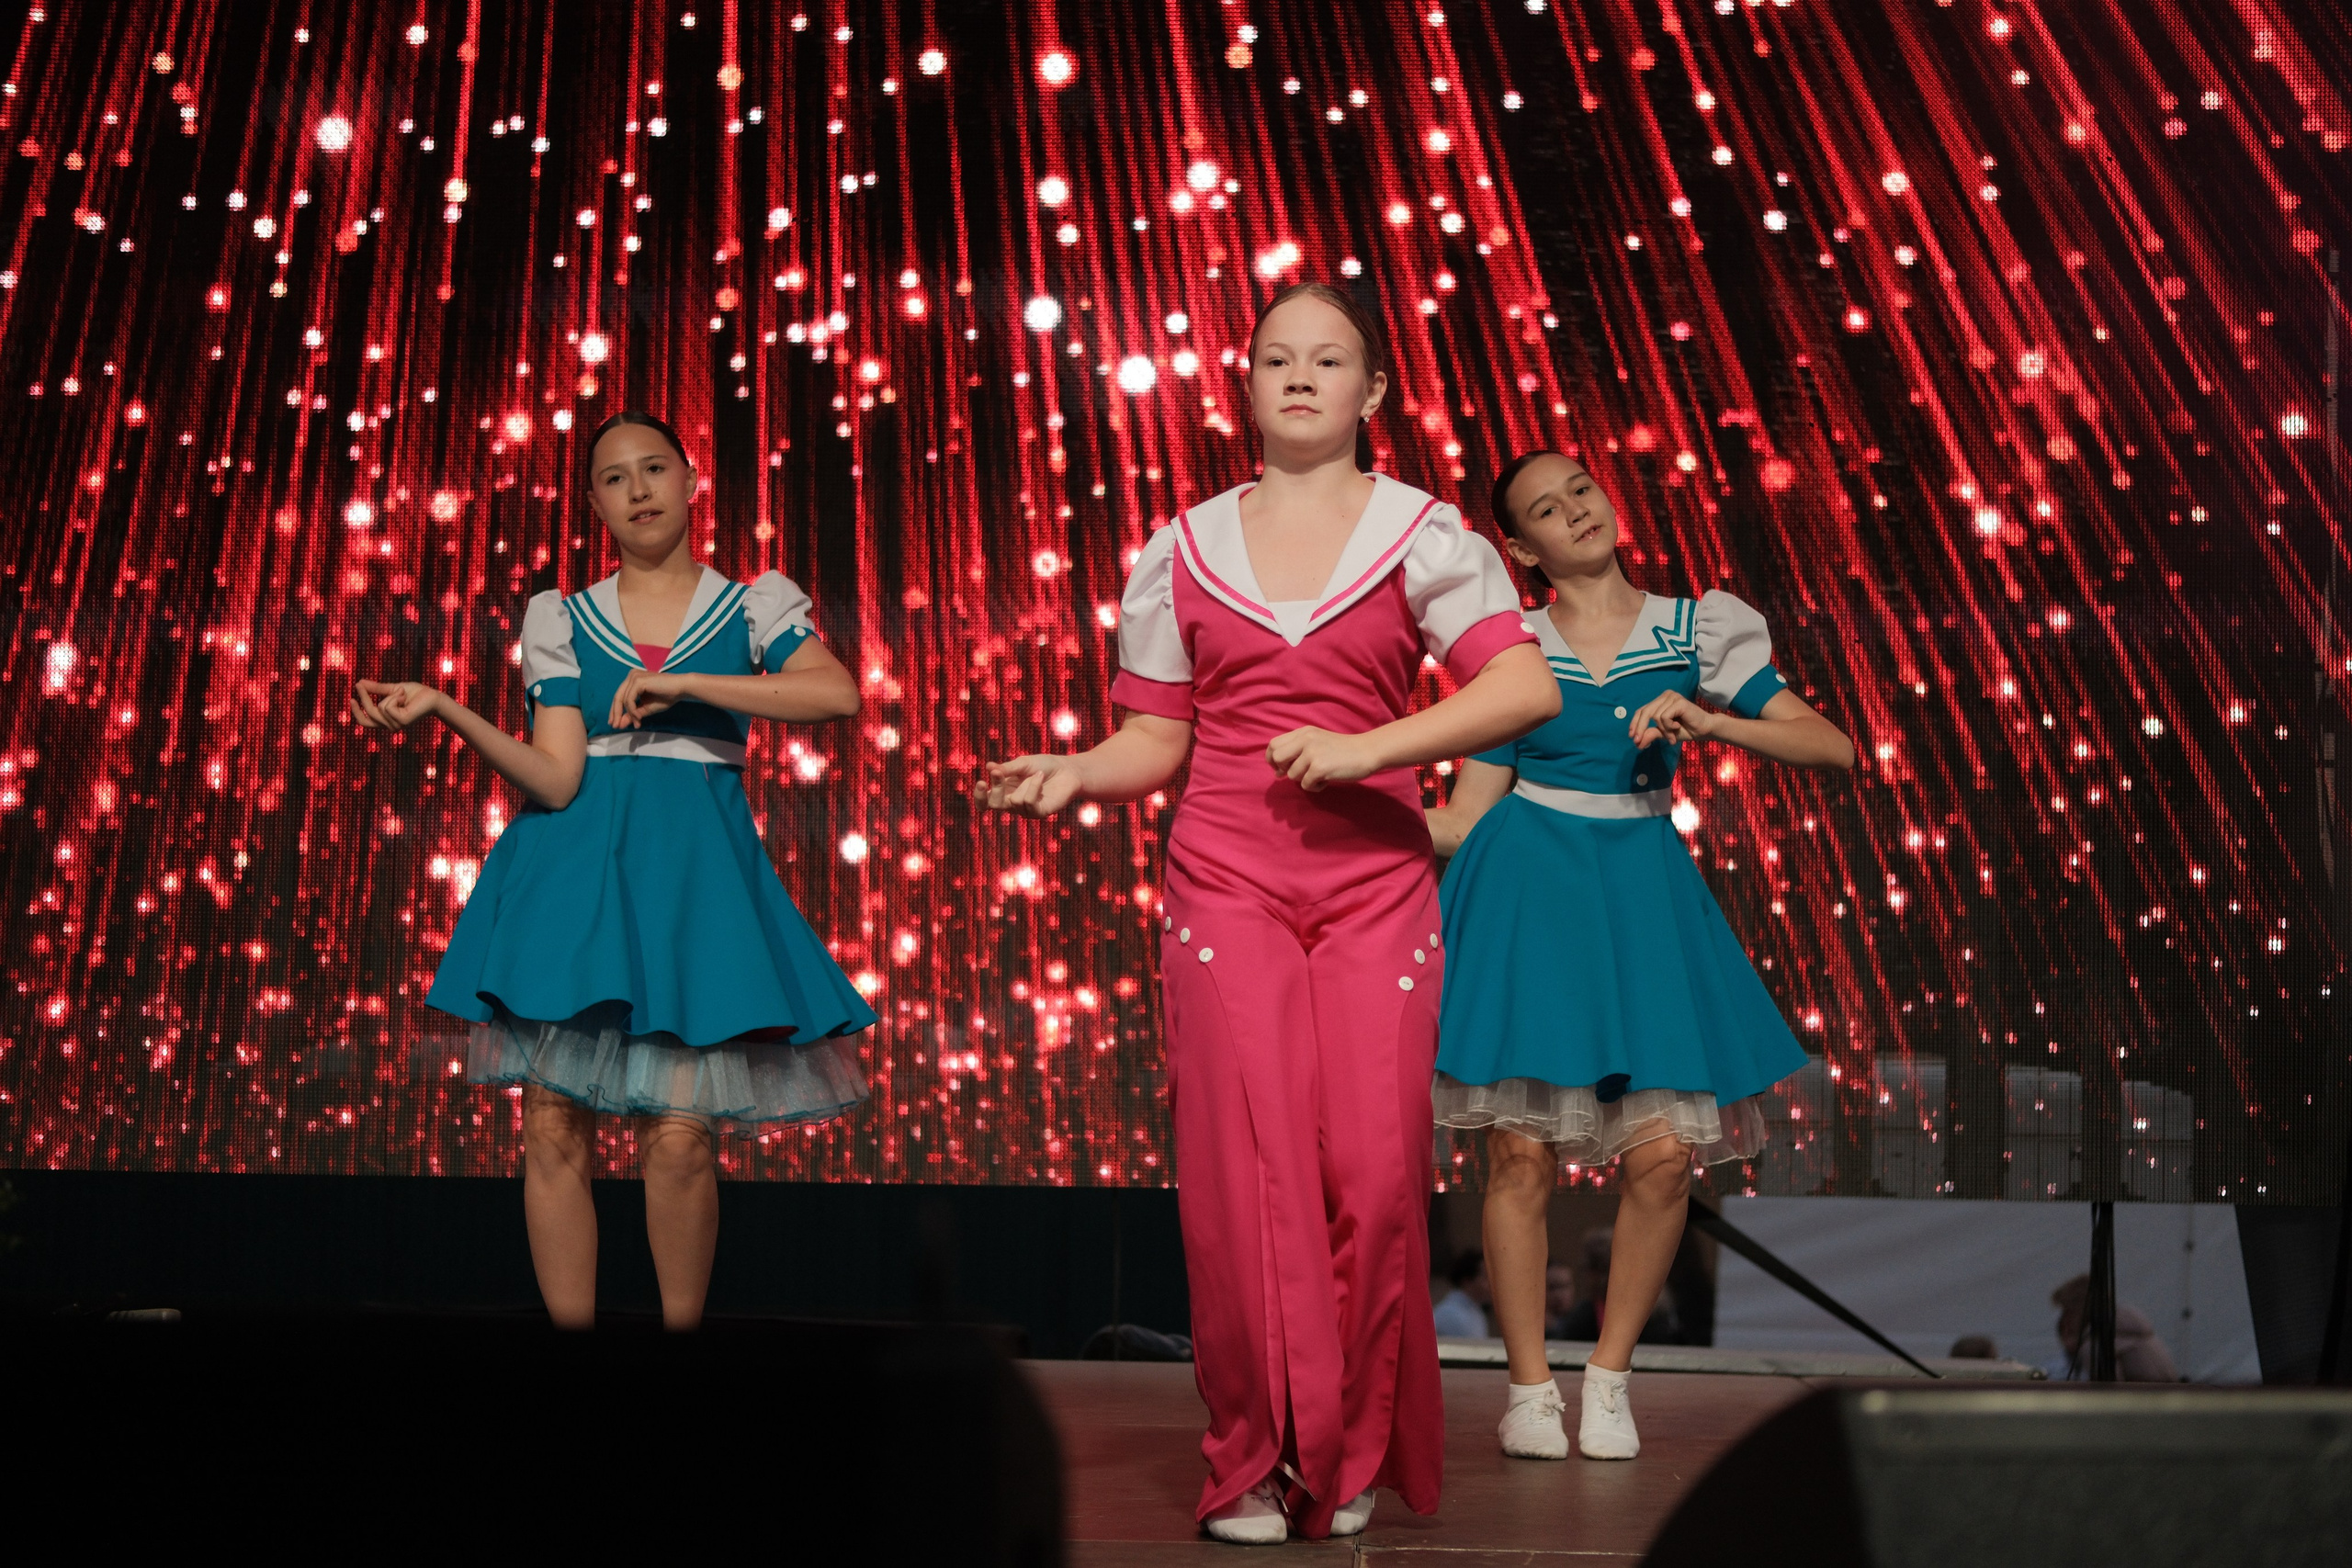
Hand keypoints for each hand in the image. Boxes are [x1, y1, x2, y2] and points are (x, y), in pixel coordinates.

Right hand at [350, 680, 444, 731]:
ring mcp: (397, 725)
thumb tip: (359, 682)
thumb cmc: (415, 693)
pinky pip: (387, 707)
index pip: (365, 722)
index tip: (351, 698)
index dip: (356, 712)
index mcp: (386, 721)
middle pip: (369, 714)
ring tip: (402, 693)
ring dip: (390, 695)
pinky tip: (404, 696)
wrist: (432, 696)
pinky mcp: (402, 721)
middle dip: (364, 698)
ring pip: (379, 708)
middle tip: (360, 685)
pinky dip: (395, 697)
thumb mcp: (391, 689)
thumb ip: (376, 688)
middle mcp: (390, 726)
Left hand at [609, 669, 689, 729]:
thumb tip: (620, 724)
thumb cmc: (667, 697)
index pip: (619, 696)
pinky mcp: (638, 681)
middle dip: (616, 713)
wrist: (680, 689)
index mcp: (633, 680)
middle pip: (618, 697)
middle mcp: (631, 676)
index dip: (615, 711)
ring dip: (628, 714)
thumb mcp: (646, 708)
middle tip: (615, 726)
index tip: (615, 723)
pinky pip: (630, 699)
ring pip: (623, 699)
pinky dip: (633, 710)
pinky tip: (638, 718)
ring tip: (634, 724)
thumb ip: (633, 714)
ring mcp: (634, 677)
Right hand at [978, 755, 1085, 816]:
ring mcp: (1025, 810)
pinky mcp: (1039, 813)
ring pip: (1014, 801)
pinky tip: (1040, 777)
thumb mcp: (1023, 763)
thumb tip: (989, 767)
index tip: (981, 782)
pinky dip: (1033, 787)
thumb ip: (1007, 768)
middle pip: (993, 804)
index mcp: (1003, 791)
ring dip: (1025, 783)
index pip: (984, 801)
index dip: (979, 796)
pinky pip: (1028, 802)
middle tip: (998, 774)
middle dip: (995, 789)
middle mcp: (1012, 803)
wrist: (1068, 770)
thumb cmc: (1044, 765)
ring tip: (1038, 773)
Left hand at [1266, 726, 1383, 790]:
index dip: (1272, 759)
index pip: (1273, 744)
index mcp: (1303, 732)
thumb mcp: (1317, 741)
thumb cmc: (1342, 750)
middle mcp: (1305, 740)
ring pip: (1291, 775)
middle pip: (1277, 758)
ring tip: (1321, 775)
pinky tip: (1327, 780)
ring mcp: (1312, 753)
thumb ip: (1297, 751)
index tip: (1279, 768)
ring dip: (1304, 780)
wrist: (1367, 751)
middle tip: (1298, 774)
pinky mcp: (1320, 768)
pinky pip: (1305, 785)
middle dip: (1283, 770)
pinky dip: (1315, 787)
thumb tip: (1277, 772)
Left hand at [1628, 691, 1720, 748]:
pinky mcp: (1678, 701)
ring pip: (1655, 717)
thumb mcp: (1664, 733)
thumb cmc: (1686, 729)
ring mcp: (1672, 697)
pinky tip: (1677, 728)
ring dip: (1663, 731)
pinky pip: (1664, 717)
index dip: (1635, 724)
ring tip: (1672, 737)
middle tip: (1639, 743)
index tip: (1632, 737)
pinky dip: (1669, 727)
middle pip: (1645, 712)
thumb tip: (1637, 742)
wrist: (1705, 730)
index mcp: (1660, 700)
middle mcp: (1665, 696)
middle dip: (1641, 729)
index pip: (1642, 710)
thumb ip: (1651, 734)